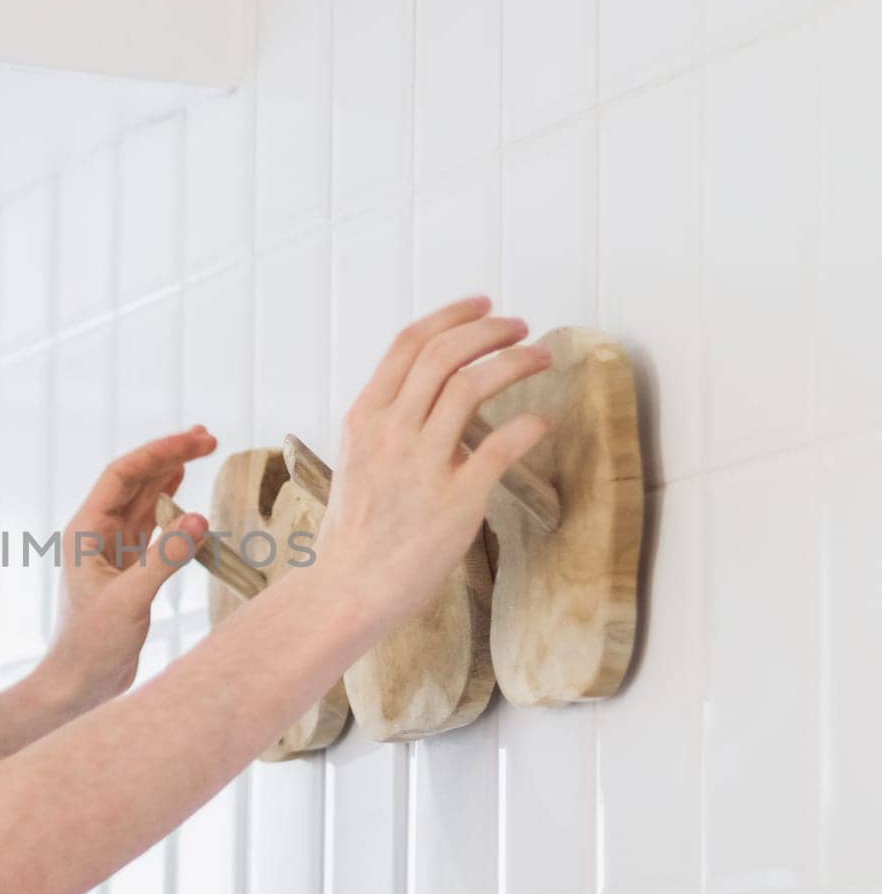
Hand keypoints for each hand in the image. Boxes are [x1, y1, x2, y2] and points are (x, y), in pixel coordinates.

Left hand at [36, 426, 218, 712]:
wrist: (79, 685)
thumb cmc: (92, 646)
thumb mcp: (130, 601)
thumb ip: (165, 559)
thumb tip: (200, 519)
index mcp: (85, 532)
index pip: (123, 475)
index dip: (159, 453)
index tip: (195, 441)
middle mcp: (96, 534)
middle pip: (135, 481)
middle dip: (170, 456)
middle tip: (209, 438)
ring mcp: (111, 550)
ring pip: (144, 500)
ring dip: (171, 475)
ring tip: (201, 450)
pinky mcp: (127, 569)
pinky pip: (150, 526)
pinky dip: (170, 507)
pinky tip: (185, 493)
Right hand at [313, 294, 551, 634]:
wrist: (349, 588)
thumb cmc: (357, 532)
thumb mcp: (357, 461)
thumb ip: (389, 424)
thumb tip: (433, 397)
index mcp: (364, 417)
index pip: (409, 344)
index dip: (452, 316)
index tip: (483, 306)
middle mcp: (390, 432)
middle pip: (444, 355)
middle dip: (489, 330)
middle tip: (520, 327)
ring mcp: (421, 464)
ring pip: (472, 386)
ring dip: (514, 362)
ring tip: (539, 357)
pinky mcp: (455, 499)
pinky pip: (501, 447)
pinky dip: (529, 425)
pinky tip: (543, 421)